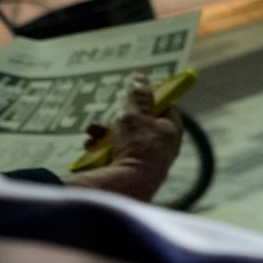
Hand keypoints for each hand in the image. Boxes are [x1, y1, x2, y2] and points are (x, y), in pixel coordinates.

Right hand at [66, 79, 184, 201]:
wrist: (126, 185)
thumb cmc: (137, 147)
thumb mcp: (136, 115)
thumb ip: (138, 96)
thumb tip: (141, 77)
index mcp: (171, 131)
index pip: (165, 107)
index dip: (150, 97)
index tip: (134, 92)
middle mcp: (162, 147)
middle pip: (140, 124)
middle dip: (119, 119)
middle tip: (110, 117)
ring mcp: (146, 160)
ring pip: (123, 139)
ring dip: (105, 134)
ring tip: (93, 133)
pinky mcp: (129, 171)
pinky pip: (114, 154)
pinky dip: (101, 148)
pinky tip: (91, 146)